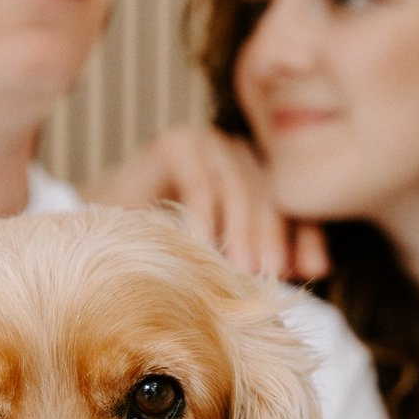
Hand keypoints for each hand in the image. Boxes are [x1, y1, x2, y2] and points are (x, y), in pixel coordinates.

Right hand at [85, 125, 329, 282]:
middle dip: (272, 238)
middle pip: (267, 195)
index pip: (291, 207)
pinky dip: (203, 213)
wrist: (102, 238)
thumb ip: (264, 262)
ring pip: (237, 187)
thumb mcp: (222, 264)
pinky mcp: (176, 144)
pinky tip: (202, 244)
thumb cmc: (164, 256)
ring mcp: (208, 146)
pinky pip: (199, 179)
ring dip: (241, 231)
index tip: (313, 271)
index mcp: (257, 184)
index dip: (305, 237)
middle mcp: (238, 159)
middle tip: (270, 274)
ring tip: (241, 269)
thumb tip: (316, 269)